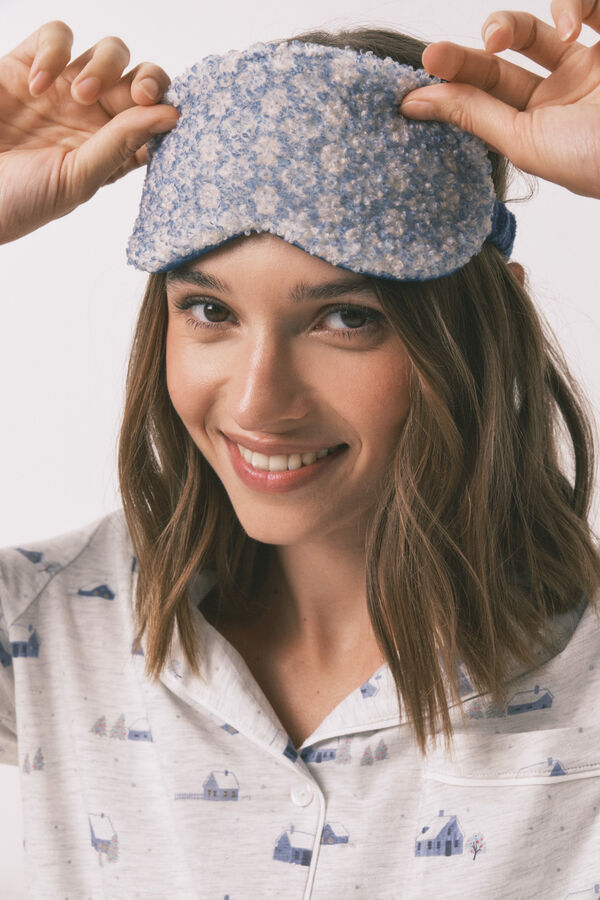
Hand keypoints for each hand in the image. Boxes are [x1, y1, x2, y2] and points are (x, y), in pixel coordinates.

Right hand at [0, 20, 178, 243]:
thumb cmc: (20, 200)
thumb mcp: (77, 180)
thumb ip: (121, 144)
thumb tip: (171, 115)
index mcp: (114, 149)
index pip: (157, 120)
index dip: (167, 110)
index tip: (168, 115)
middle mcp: (95, 117)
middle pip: (143, 79)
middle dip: (150, 80)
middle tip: (139, 95)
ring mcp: (64, 89)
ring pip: (109, 53)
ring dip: (103, 67)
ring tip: (77, 96)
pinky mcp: (28, 64)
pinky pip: (57, 36)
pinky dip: (54, 52)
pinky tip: (37, 86)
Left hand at [400, 2, 599, 198]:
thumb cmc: (598, 160)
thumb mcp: (528, 141)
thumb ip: (475, 116)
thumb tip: (414, 103)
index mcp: (543, 123)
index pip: (488, 94)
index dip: (452, 82)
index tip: (415, 79)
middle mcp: (567, 90)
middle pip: (506, 57)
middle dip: (469, 51)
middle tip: (434, 54)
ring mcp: (595, 60)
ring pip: (542, 23)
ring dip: (509, 23)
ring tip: (499, 39)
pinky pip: (592, 1)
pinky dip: (571, 2)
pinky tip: (568, 26)